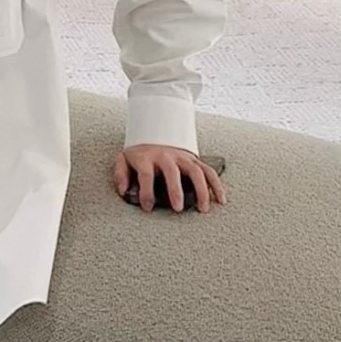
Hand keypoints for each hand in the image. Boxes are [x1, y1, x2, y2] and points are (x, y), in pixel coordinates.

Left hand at [113, 144, 227, 213]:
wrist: (152, 132)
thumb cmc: (138, 153)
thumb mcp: (123, 160)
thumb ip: (120, 175)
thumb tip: (123, 191)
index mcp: (146, 157)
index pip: (145, 174)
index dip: (146, 191)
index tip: (147, 207)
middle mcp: (166, 156)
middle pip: (172, 171)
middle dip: (175, 190)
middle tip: (177, 208)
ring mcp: (182, 157)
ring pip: (195, 171)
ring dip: (201, 189)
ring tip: (203, 209)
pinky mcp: (194, 159)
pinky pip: (208, 170)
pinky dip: (216, 184)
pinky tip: (220, 199)